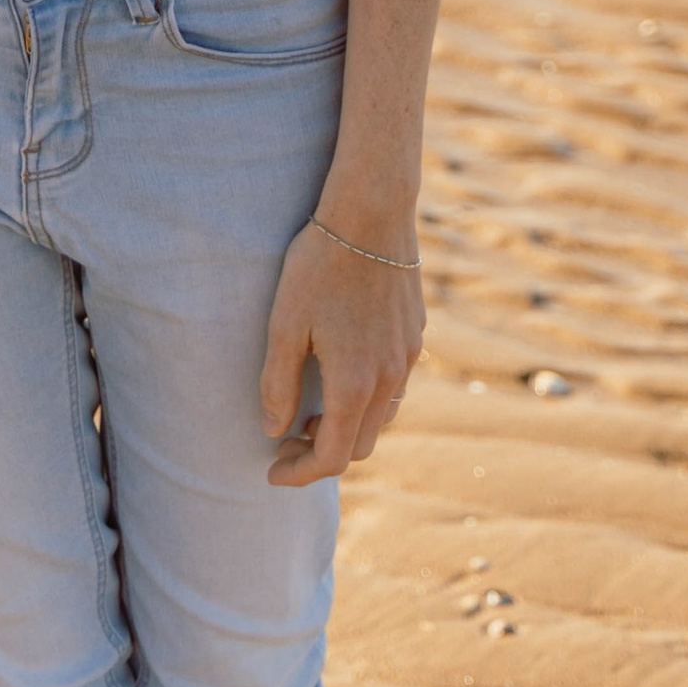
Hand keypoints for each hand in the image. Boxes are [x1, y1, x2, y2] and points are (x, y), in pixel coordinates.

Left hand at [258, 212, 423, 487]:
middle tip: (285, 440)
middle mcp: (389, 380)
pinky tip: (340, 373)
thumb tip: (273, 430)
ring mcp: (407, 358)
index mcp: (355, 384)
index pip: (331, 458)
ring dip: (345, 427)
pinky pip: (393, 387)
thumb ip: (277, 382)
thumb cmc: (319, 264)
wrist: (371, 212)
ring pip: (381, 418)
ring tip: (309, 411)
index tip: (272, 471)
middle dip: (321, 454)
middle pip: (359, 447)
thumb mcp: (285, 322)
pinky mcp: (415, 335)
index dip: (299, 474)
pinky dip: (366, 399)